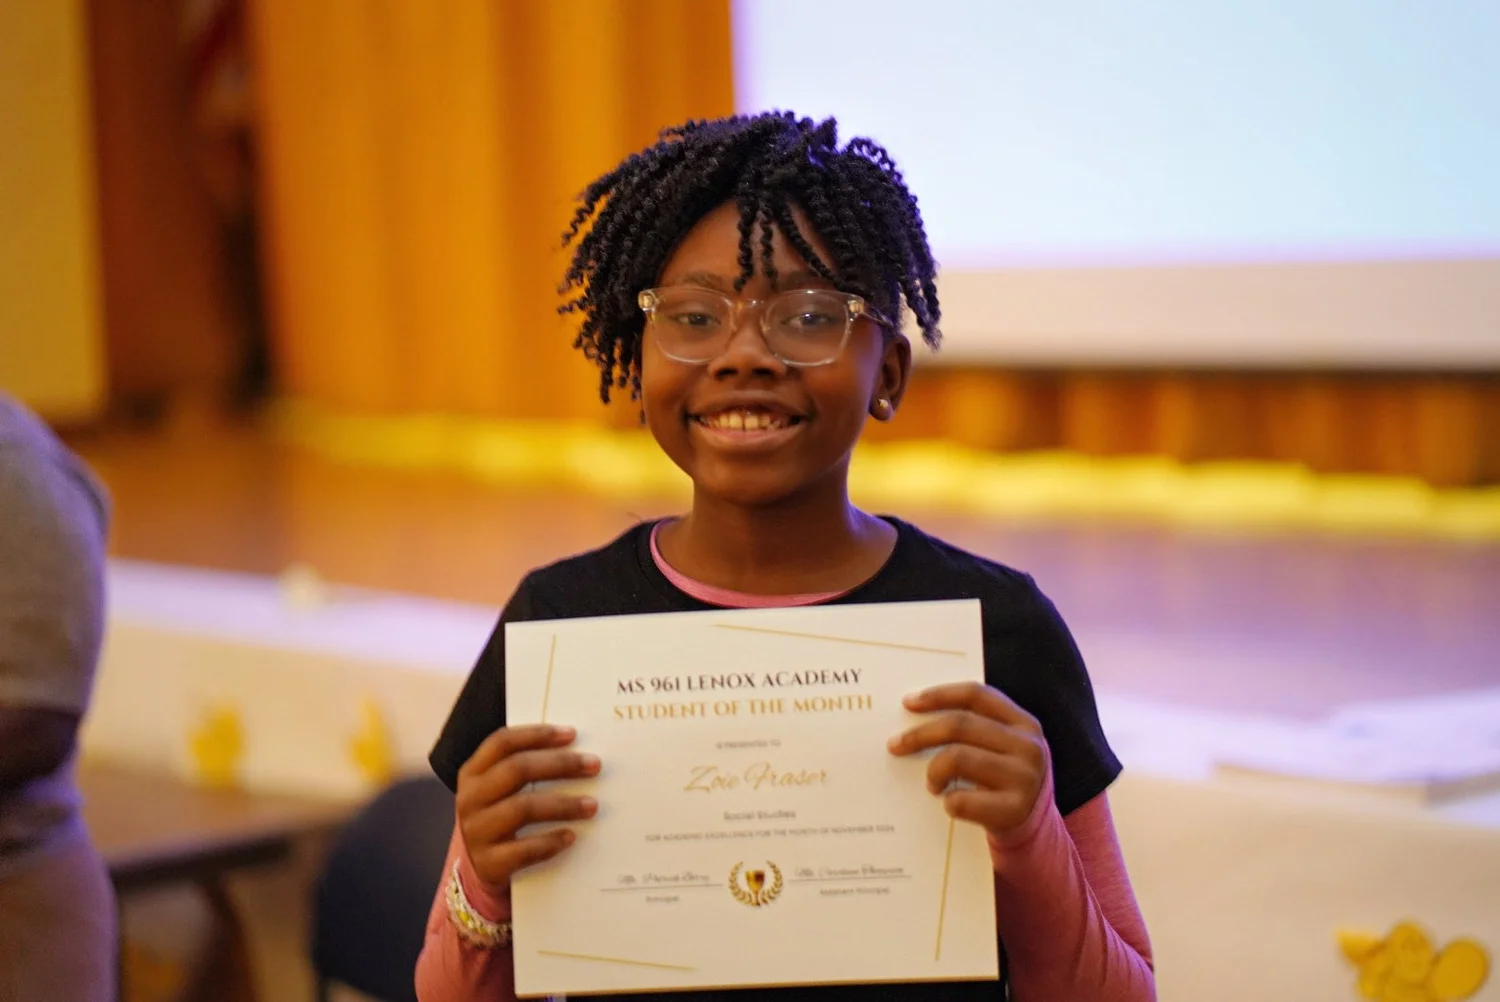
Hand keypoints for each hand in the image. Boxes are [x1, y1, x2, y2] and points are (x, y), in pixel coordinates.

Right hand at [455, 723, 600, 894]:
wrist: (478, 866)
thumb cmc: (500, 815)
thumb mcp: (500, 789)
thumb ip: (525, 768)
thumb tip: (577, 752)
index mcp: (472, 772)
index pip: (502, 743)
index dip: (537, 735)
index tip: (572, 734)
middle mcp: (470, 799)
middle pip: (516, 770)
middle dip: (560, 764)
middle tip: (594, 764)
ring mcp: (477, 832)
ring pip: (522, 808)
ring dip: (563, 804)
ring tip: (592, 805)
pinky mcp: (488, 863)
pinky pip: (524, 850)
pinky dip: (550, 841)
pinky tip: (571, 836)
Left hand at [886, 682, 1049, 845]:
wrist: (1033, 829)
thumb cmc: (1004, 781)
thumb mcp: (1003, 748)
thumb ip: (975, 729)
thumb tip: (915, 716)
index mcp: (1024, 723)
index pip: (976, 695)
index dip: (939, 695)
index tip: (908, 702)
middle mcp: (1028, 747)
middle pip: (960, 725)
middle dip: (920, 734)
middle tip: (895, 745)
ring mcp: (1024, 778)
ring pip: (957, 758)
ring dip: (934, 771)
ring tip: (932, 784)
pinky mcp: (1014, 810)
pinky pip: (962, 799)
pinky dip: (948, 802)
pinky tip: (950, 804)